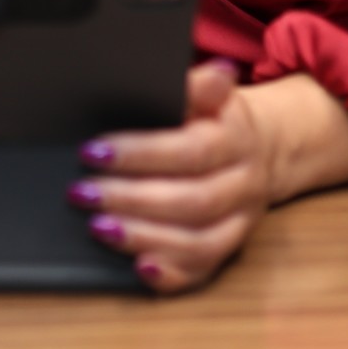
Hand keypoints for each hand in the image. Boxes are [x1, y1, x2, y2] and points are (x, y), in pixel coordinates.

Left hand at [71, 61, 347, 293]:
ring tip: (99, 227)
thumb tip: (217, 73)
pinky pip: (204, 271)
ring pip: (199, 242)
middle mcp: (244, 185)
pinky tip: (139, 268)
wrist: (264, 148)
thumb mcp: (209, 94)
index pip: (190, 150)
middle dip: (131, 199)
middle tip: (83, 193)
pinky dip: (172, 275)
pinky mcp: (230, 250)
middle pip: (192, 201)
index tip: (92, 152)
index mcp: (236, 140)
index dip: (140, 154)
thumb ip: (199, 86)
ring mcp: (240, 222)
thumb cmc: (217, 121)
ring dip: (145, 237)